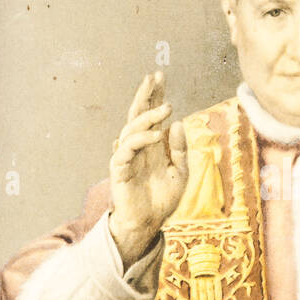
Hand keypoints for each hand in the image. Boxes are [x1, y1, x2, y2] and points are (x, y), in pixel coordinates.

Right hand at [108, 71, 187, 268]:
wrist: (149, 223)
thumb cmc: (162, 200)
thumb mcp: (180, 172)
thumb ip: (179, 149)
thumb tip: (177, 123)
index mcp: (152, 145)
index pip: (152, 115)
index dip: (155, 96)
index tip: (160, 76)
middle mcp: (138, 147)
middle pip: (138, 114)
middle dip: (146, 95)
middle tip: (154, 77)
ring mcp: (127, 156)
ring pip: (133, 128)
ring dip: (150, 115)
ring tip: (167, 107)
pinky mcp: (119, 168)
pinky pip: (128, 148)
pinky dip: (142, 139)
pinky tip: (158, 134)